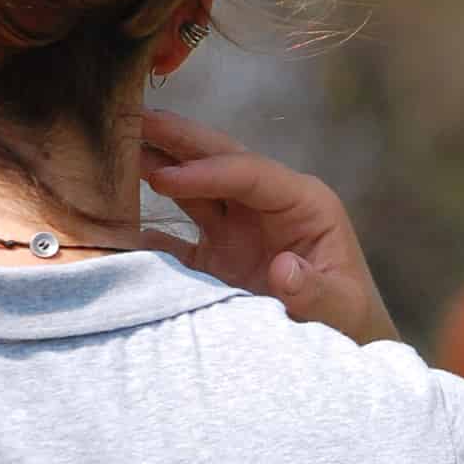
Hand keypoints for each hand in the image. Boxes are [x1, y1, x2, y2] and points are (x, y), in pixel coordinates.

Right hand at [137, 110, 396, 346]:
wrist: (343, 347)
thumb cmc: (351, 322)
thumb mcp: (341, 309)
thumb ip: (314, 292)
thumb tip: (284, 270)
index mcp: (304, 203)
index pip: (250, 173)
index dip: (207, 172)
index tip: (165, 178)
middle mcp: (269, 206)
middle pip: (220, 161)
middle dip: (178, 139)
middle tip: (133, 117)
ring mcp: (240, 228)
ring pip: (195, 186)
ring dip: (158, 166)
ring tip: (116, 147)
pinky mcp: (217, 255)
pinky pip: (177, 234)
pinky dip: (146, 223)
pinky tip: (112, 213)